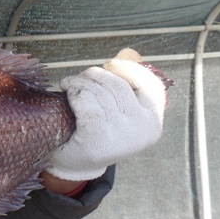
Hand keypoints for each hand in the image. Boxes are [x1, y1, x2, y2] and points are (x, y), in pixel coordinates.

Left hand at [47, 57, 166, 180]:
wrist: (76, 165)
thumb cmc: (97, 133)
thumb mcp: (118, 111)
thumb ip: (126, 85)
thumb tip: (128, 53)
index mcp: (152, 123)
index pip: (151, 85)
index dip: (130, 69)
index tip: (110, 64)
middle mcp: (142, 129)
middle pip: (118, 85)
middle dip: (93, 75)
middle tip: (77, 79)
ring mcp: (121, 136)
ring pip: (98, 91)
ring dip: (79, 82)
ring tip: (69, 84)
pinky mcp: (97, 139)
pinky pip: (85, 102)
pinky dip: (74, 93)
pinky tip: (67, 93)